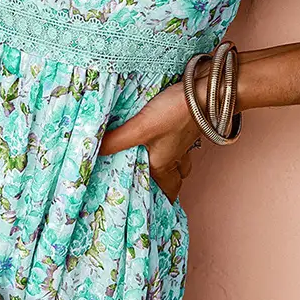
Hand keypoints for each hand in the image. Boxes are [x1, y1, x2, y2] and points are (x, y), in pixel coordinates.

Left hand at [98, 78, 203, 203]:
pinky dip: (171, 140)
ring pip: (179, 158)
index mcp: (165, 164)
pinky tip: (160, 131)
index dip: (164, 201)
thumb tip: (91, 151)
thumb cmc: (176, 113)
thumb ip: (116, 141)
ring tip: (153, 160)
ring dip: (169, 162)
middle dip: (165, 182)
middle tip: (150, 183)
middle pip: (175, 176)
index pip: (168, 191)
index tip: (156, 208)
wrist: (207, 90)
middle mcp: (176, 155)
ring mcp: (184, 139)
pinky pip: (179, 139)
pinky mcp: (186, 122)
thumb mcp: (140, 128)